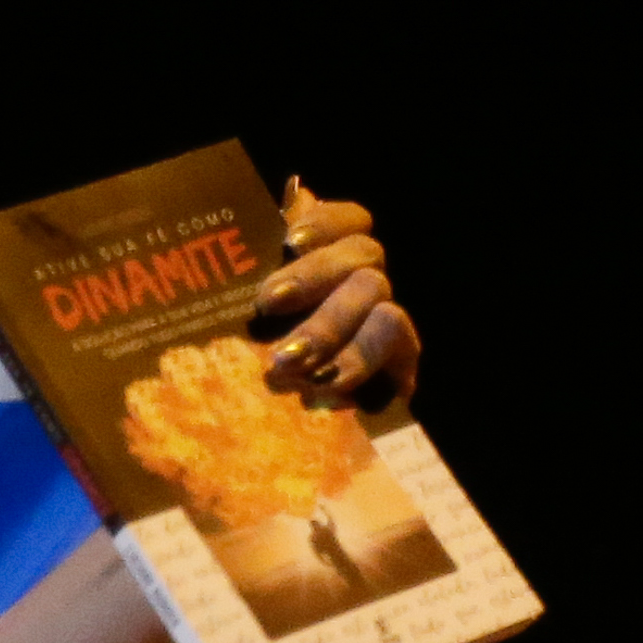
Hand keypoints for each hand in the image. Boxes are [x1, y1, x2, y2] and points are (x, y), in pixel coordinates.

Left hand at [250, 179, 417, 414]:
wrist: (264, 452)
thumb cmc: (247, 378)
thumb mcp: (239, 321)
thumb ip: (257, 263)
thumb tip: (291, 191)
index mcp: (330, 269)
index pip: (352, 222)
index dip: (328, 220)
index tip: (290, 238)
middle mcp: (363, 290)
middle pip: (364, 254)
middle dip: (314, 275)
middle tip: (266, 303)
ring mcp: (384, 328)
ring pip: (381, 298)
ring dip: (331, 327)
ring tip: (286, 364)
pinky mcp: (399, 371)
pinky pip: (403, 349)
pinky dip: (361, 364)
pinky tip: (325, 390)